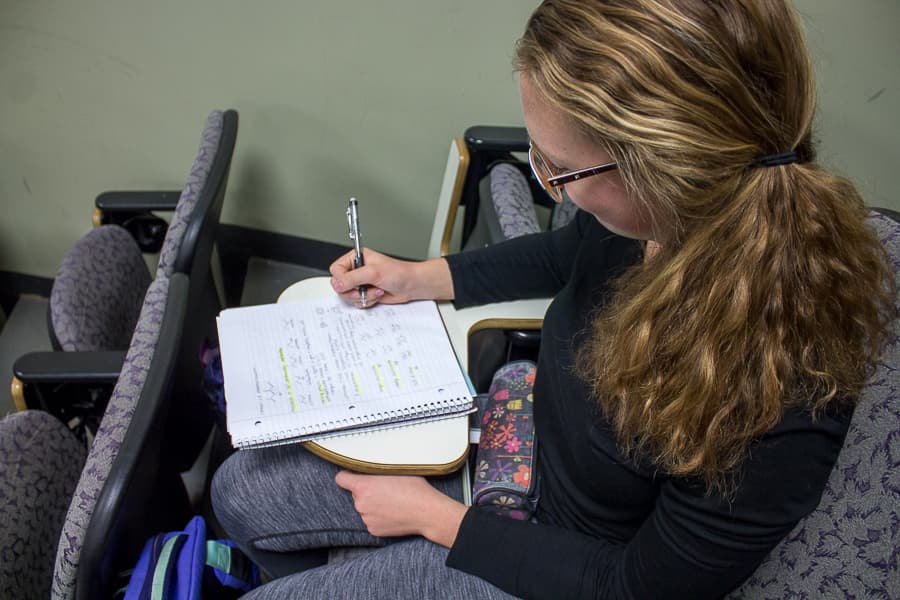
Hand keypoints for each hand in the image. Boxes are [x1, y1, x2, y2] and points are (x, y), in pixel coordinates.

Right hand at [329, 248, 453, 307]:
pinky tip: (378, 294)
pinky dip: (368, 301)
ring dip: (363, 296)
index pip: (336, 269)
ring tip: (376, 290)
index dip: (341, 279)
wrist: (411, 285)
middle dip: (354, 290)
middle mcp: (356, 270)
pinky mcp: (366, 294)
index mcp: (356, 258)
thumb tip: (338, 284)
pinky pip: (357, 302)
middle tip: (364, 288)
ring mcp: (360, 283)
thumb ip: (353, 278)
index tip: (351, 283)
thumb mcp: (374, 272)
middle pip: (339, 285)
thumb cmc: (399, 273)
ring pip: (348, 295)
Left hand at [334, 471, 466, 547]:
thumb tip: (369, 466)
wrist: (427, 513)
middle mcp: (361, 503)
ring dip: (373, 504)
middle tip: (385, 488)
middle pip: (356, 493)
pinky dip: (379, 516)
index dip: (347, 476)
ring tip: (392, 502)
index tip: (352, 476)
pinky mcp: (373, 530)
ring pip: (364, 507)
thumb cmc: (414, 488)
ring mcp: (366, 518)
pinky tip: (393, 513)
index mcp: (363, 486)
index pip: (341, 479)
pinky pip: (371, 519)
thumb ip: (376, 468)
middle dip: (366, 491)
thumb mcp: (396, 469)